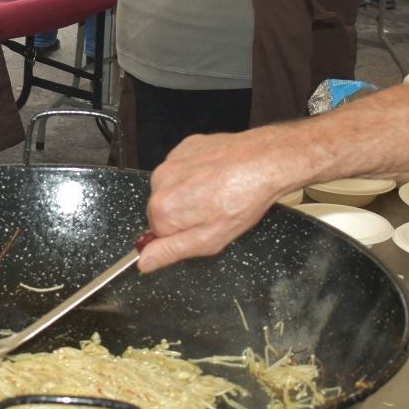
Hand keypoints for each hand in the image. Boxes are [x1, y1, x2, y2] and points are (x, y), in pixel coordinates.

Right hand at [141, 128, 292, 270]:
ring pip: (174, 187)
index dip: (184, 235)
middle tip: (215, 212)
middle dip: (186, 214)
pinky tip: (219, 177)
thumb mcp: (209, 240)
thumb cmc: (243, 200)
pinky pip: (184, 168)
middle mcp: (161, 180)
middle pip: (164, 208)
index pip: (158, 233)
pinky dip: (198, 174)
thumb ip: (171, 251)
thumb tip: (142, 262)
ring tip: (219, 193)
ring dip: (192, 193)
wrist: (265, 161)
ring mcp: (173, 160)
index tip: (204, 228)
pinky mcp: (186, 146)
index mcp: (163, 207)